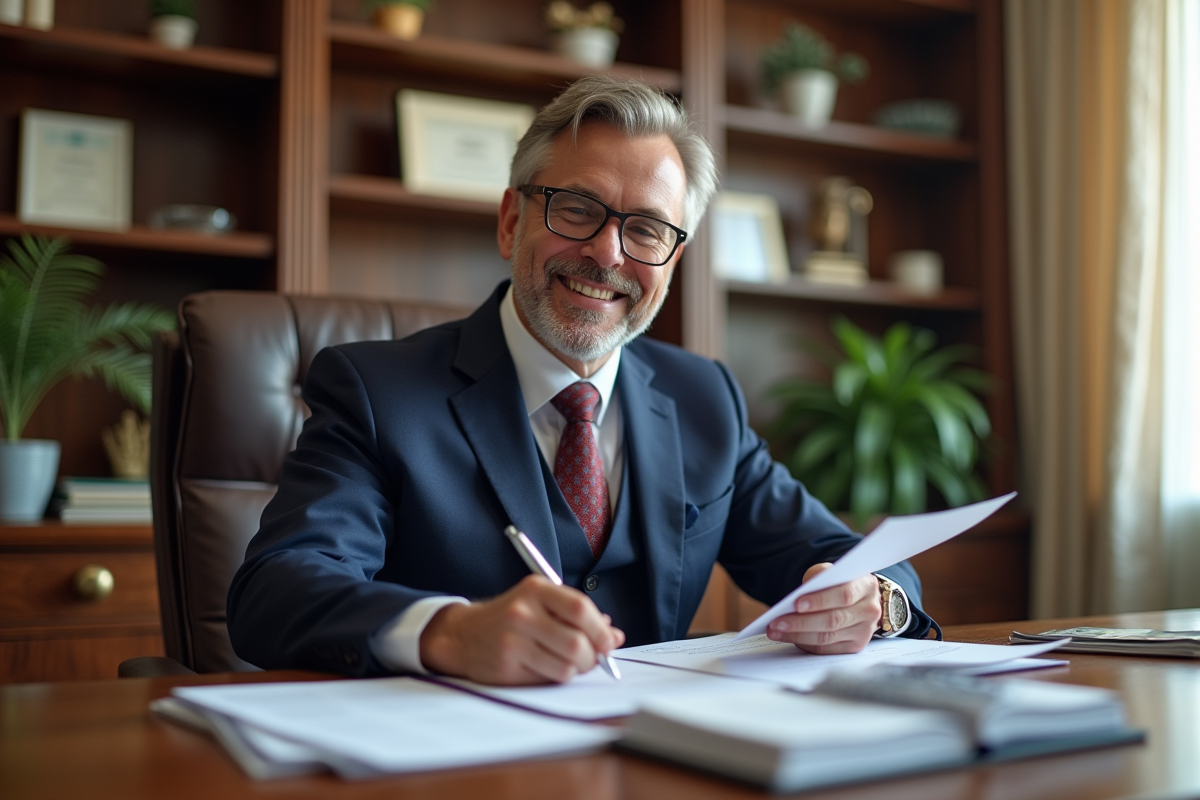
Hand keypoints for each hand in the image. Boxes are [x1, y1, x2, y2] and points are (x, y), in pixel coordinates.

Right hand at [419, 575, 624, 684]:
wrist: (464, 634)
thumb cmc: (512, 618)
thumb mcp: (542, 604)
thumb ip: (578, 617)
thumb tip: (615, 635)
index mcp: (536, 589)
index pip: (579, 608)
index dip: (600, 629)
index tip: (609, 642)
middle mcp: (522, 612)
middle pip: (576, 642)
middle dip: (592, 657)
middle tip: (591, 660)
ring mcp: (512, 640)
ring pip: (566, 666)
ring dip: (575, 670)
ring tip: (568, 664)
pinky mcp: (506, 665)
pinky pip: (548, 679)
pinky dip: (556, 678)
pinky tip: (547, 668)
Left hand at [765, 563, 880, 654]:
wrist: (862, 600)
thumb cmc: (841, 583)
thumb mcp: (833, 572)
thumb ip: (819, 576)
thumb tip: (800, 593)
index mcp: (866, 586)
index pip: (843, 595)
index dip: (819, 600)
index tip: (796, 604)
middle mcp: (869, 611)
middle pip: (833, 620)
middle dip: (801, 622)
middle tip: (776, 622)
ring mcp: (864, 632)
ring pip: (827, 637)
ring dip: (797, 635)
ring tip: (775, 631)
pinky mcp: (854, 647)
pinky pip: (826, 649)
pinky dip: (805, 644)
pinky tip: (790, 638)